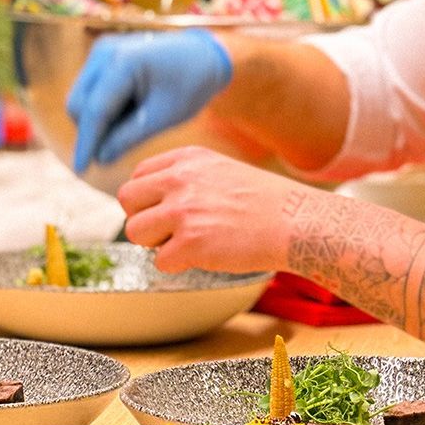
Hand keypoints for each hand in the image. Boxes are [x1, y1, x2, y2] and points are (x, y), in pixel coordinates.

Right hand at [66, 29, 231, 171]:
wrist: (203, 55)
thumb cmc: (191, 84)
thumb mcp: (165, 116)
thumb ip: (130, 137)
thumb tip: (99, 159)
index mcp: (124, 61)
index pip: (95, 109)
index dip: (87, 142)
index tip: (81, 170)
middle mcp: (105, 51)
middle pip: (78, 104)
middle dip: (92, 131)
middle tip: (124, 144)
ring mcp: (101, 51)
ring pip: (80, 99)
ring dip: (98, 120)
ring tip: (136, 121)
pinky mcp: (102, 57)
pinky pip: (90, 91)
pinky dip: (104, 108)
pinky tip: (131, 110)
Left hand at [117, 146, 312, 273]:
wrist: (297, 222)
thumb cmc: (266, 201)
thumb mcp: (221, 169)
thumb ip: (185, 178)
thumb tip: (152, 201)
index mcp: (188, 158)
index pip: (139, 175)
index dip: (148, 198)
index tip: (166, 210)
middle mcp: (181, 180)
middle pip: (127, 200)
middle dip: (144, 219)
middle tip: (171, 230)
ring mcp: (184, 211)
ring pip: (136, 232)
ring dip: (156, 244)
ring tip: (189, 243)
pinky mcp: (191, 244)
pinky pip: (160, 261)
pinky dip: (179, 265)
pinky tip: (205, 256)